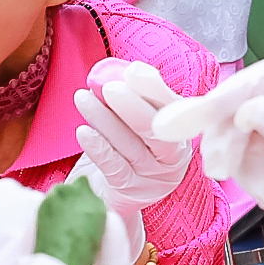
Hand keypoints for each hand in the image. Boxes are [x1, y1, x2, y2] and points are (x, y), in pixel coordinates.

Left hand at [73, 60, 192, 258]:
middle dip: (131, 105)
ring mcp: (155, 178)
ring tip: (82, 99)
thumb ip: (133, 97)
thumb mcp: (134, 121)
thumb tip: (119, 72)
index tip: (132, 71)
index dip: (153, 88)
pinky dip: (98, 148)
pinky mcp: (132, 193)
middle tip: (108, 87)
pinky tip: (83, 131)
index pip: (172, 107)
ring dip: (104, 119)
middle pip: (155, 129)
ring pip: (131, 146)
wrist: (114, 192)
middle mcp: (175, 156)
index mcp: (180, 130)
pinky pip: (114, 168)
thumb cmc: (124, 147)